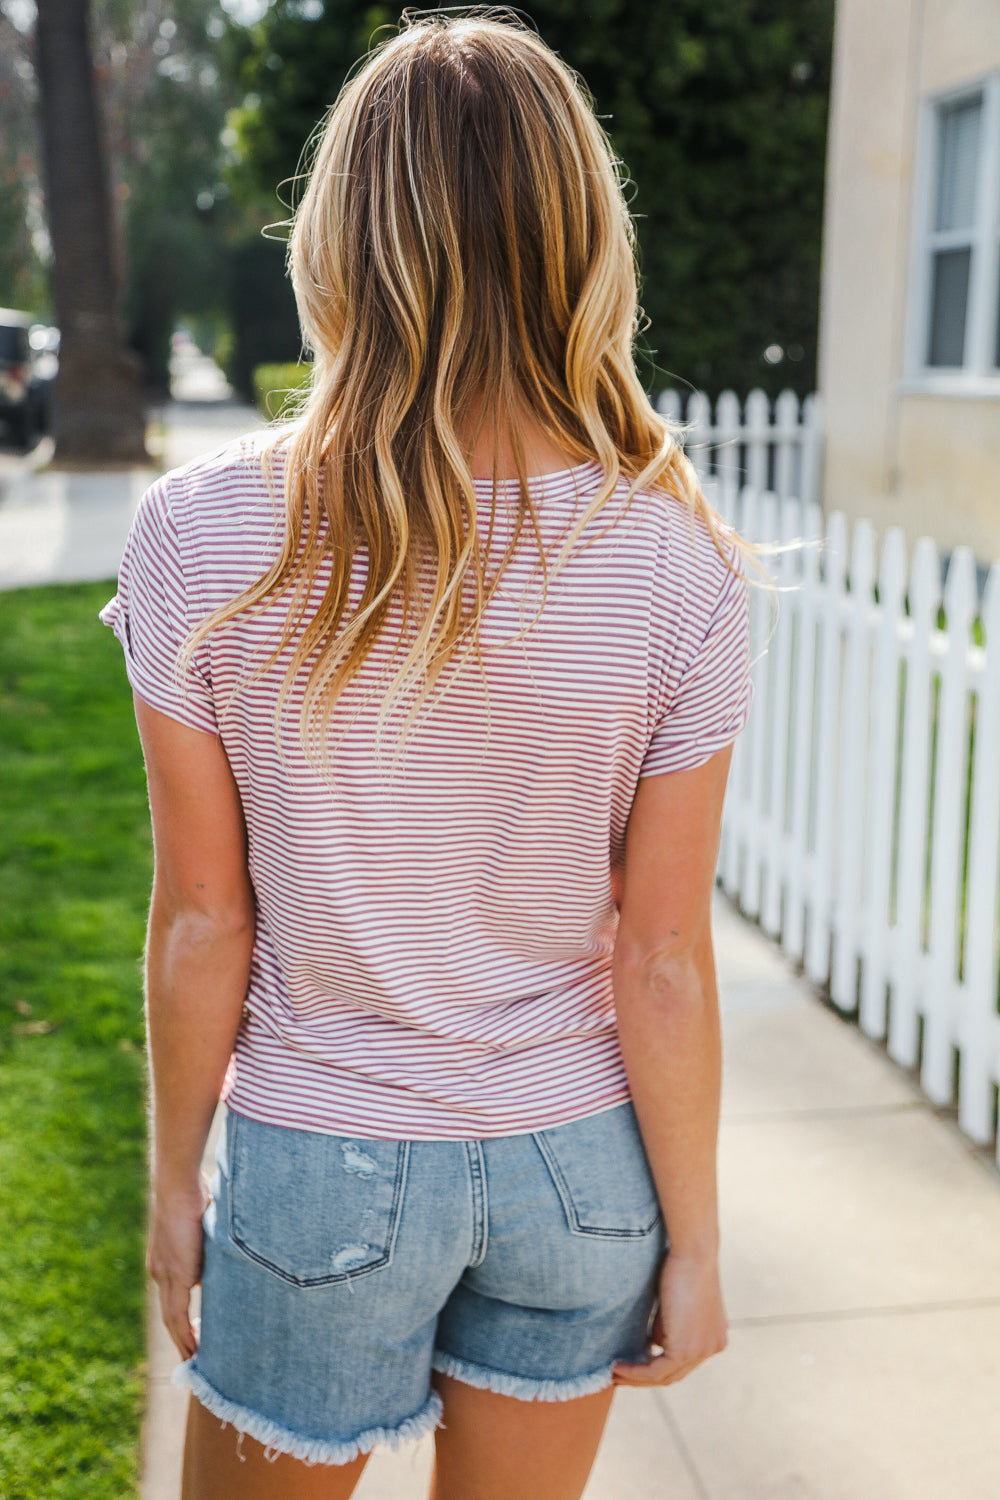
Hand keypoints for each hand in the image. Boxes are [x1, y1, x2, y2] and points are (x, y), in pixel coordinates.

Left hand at [146, 1179, 209, 1360]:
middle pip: (169, 1316)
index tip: (194, 1333)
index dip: (181, 1318)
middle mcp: (160, 1272)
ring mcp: (164, 1276)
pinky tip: (195, 1352)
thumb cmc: (195, 1192)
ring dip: (184, 1343)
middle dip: (181, 1339)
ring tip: (196, 1364)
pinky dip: (186, 1336)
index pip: (172, 1297)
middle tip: (194, 1359)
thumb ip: (209, 1242)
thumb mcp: (204, 1223)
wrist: (178, 1185)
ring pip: (172, 1321)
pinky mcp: (174, 1277)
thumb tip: (225, 1248)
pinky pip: (178, 1316)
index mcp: (165, 1261)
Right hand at [611, 1249, 727, 1386]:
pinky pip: (656, 1372)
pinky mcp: (686, 1351)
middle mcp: (712, 1347)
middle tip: (618, 1373)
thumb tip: (650, 1343)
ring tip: (613, 1372)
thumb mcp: (674, 1302)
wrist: (693, 1252)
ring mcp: (702, 1351)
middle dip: (644, 1377)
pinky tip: (617, 1366)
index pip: (683, 1360)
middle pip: (674, 1373)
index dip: (656, 1364)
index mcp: (714, 1335)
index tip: (631, 1362)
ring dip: (636, 1378)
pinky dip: (635, 1372)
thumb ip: (666, 1325)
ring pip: (664, 1376)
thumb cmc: (681, 1264)